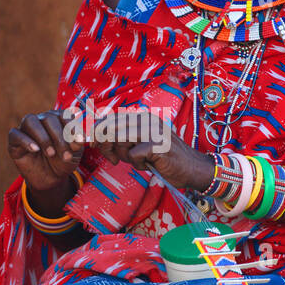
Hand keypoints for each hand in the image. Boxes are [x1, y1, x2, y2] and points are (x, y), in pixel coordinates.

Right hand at [8, 110, 85, 216]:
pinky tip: (35, 150)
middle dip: (59, 137)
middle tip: (65, 156)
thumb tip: (80, 138)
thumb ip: (78, 143)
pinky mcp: (14, 141)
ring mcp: (26, 129)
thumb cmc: (64, 161)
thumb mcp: (75, 153)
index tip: (79, 142)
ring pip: (30, 121)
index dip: (71, 126)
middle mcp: (41, 120)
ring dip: (43, 137)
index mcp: (57, 119)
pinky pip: (15, 134)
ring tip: (51, 153)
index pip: (63, 114)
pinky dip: (26, 141)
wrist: (52, 179)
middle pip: (47, 118)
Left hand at [95, 116, 213, 192]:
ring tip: (135, 161)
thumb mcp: (139, 144)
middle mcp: (146, 119)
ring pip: (119, 140)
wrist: (192, 168)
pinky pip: (133, 155)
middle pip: (110, 128)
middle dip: (104, 145)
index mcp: (141, 117)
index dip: (96, 131)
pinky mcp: (157, 144)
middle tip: (111, 158)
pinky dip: (137, 164)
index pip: (109, 118)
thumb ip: (122, 138)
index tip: (93, 145)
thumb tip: (97, 136)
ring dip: (123, 155)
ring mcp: (152, 130)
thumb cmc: (163, 158)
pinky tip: (148, 164)